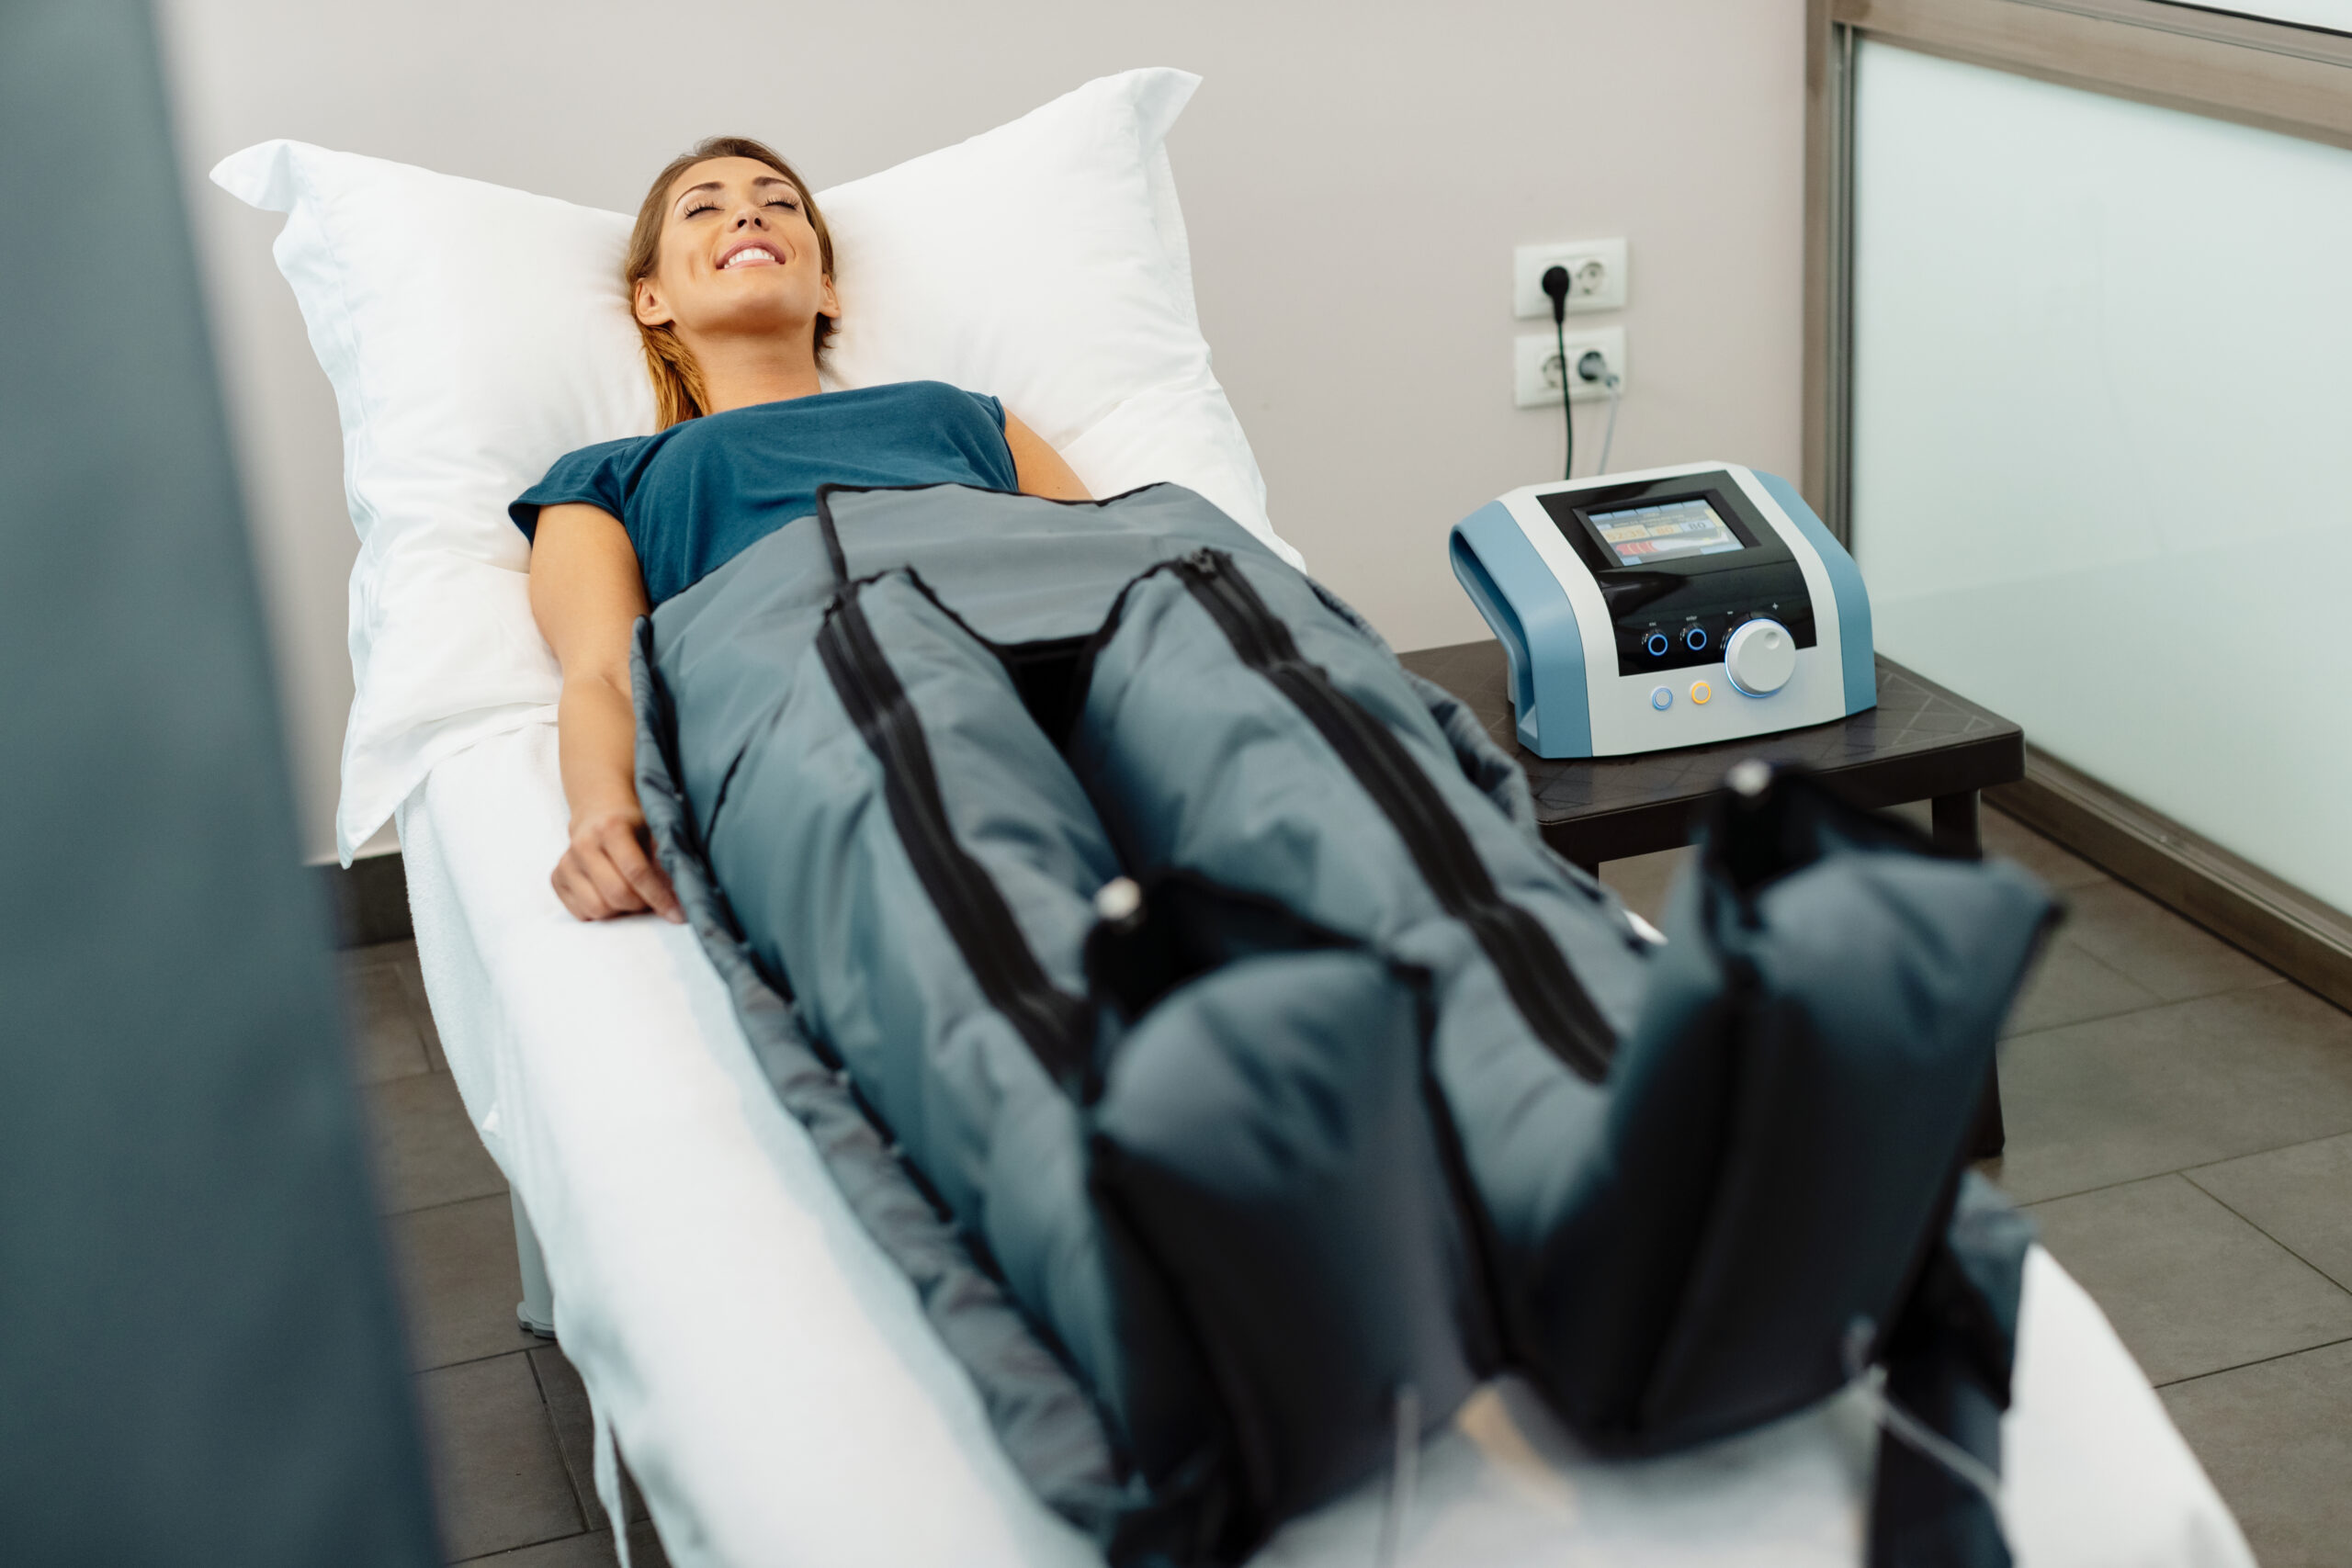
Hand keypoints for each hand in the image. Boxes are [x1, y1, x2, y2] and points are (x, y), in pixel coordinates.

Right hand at [552, 802, 683, 922]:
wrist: (600, 811)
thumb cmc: (636, 824)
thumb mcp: (657, 832)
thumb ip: (668, 859)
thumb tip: (686, 894)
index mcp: (611, 827)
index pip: (637, 872)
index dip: (660, 897)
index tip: (678, 914)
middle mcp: (583, 844)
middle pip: (617, 895)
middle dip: (641, 904)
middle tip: (652, 897)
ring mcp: (566, 862)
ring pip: (598, 908)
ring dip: (620, 909)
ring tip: (631, 892)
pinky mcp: (556, 877)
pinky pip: (582, 912)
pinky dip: (602, 911)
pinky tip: (610, 892)